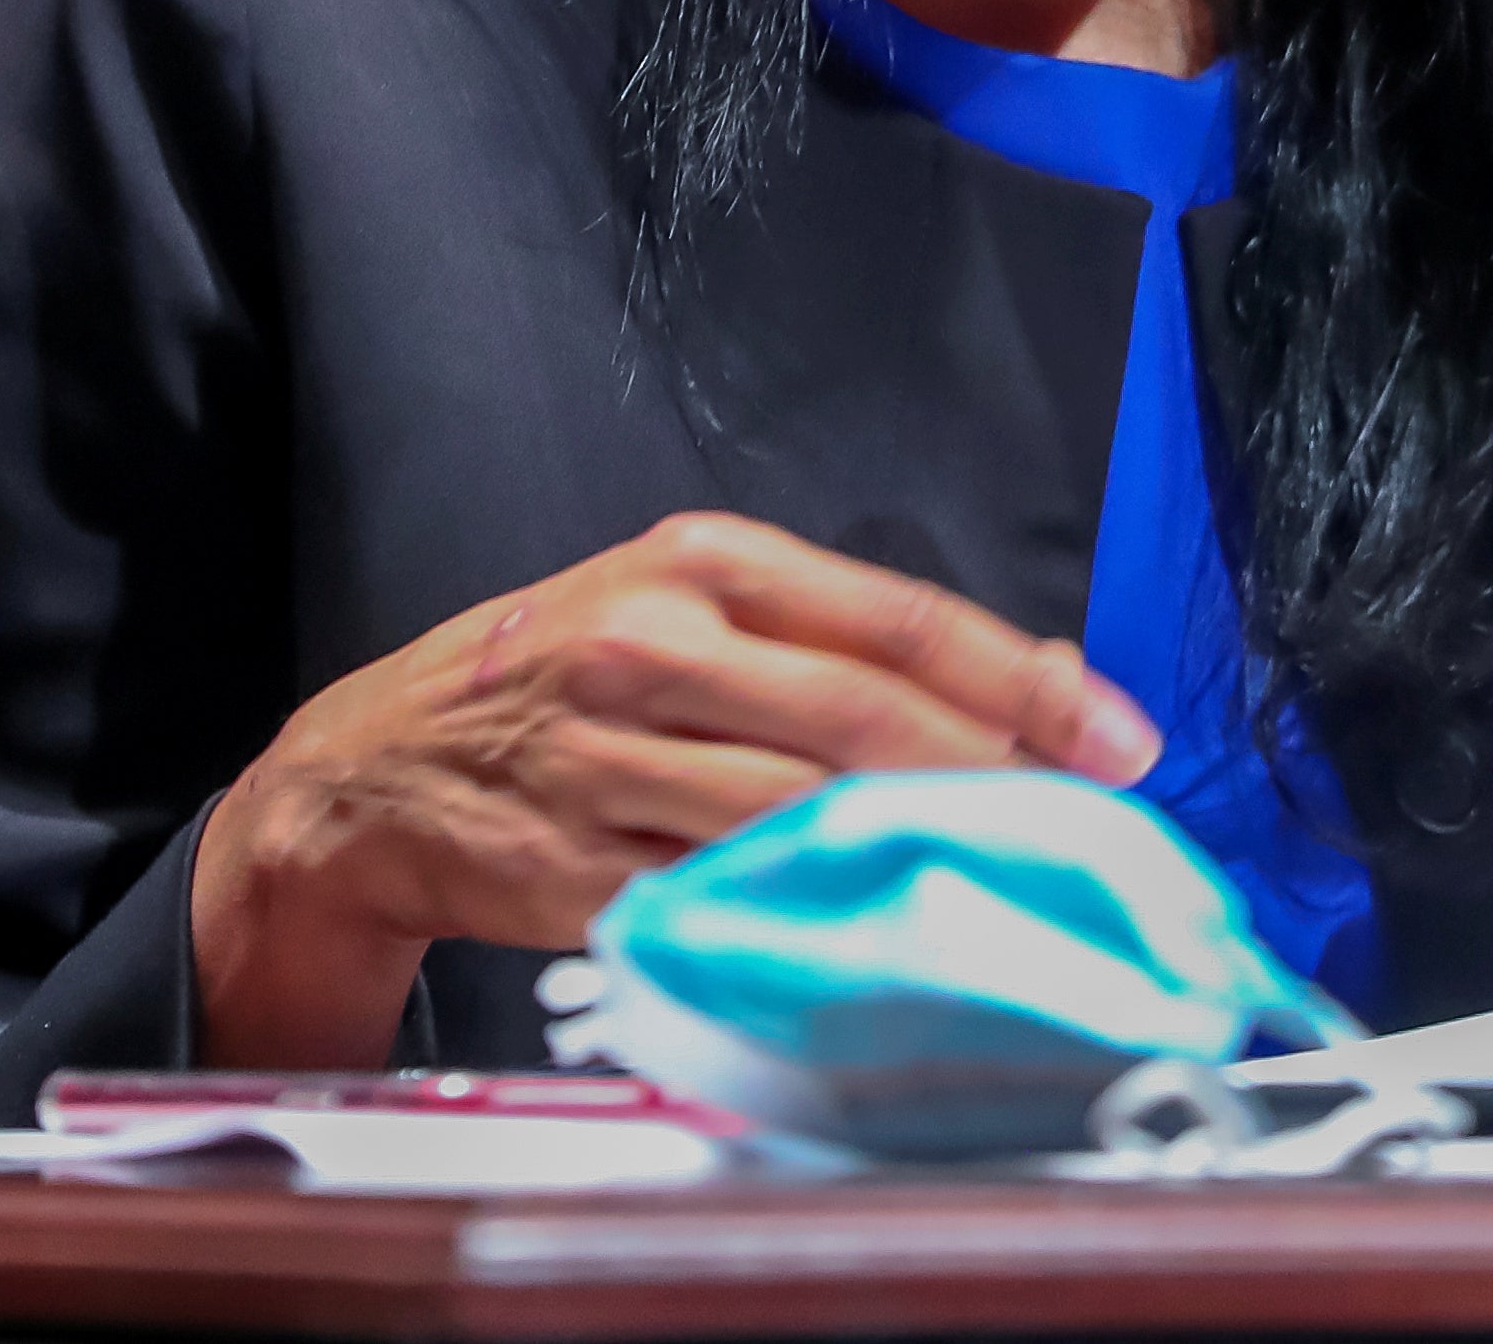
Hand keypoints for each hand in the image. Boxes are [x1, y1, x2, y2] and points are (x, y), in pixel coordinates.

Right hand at [189, 511, 1156, 1065]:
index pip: (901, 620)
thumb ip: (838, 639)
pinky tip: (887, 929)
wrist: (372, 771)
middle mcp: (658, 647)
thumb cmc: (559, 678)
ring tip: (1015, 877)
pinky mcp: (582, 867)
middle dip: (1000, 778)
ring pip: (806, 811)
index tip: (1120, 741)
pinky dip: (817, 915)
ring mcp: (614, 761)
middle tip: (1090, 826)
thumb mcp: (688, 607)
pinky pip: (726, 894)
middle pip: (868, 718)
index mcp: (704, 563)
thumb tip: (1028, 679)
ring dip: (924, 851)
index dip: (1027, 684)